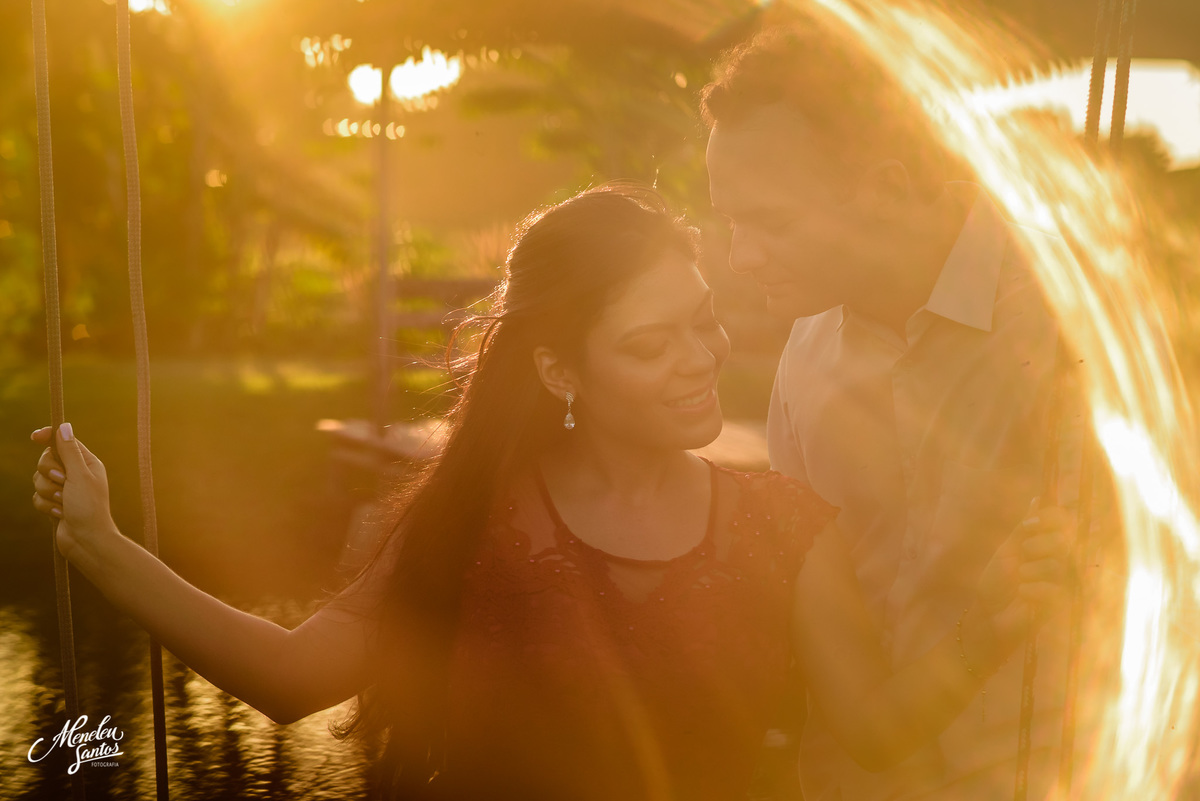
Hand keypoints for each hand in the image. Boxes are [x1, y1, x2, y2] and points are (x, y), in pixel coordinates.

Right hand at [30, 423, 116, 558]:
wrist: (86, 540)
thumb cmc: (88, 507)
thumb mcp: (80, 475)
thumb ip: (69, 452)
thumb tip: (64, 427)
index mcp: (87, 463)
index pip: (64, 442)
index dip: (49, 437)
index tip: (35, 436)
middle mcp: (75, 473)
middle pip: (46, 460)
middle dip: (49, 472)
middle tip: (63, 482)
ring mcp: (63, 489)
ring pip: (38, 479)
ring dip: (48, 492)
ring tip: (64, 503)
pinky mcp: (54, 502)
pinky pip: (37, 496)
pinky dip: (46, 506)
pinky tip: (60, 514)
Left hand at [974, 500, 1073, 659]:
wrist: (988, 612)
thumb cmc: (998, 581)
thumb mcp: (1008, 549)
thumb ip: (1025, 527)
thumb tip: (1039, 500)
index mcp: (1051, 545)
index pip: (1066, 522)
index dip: (1050, 519)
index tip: (1027, 526)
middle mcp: (1064, 562)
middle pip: (1064, 540)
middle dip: (1035, 545)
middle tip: (1022, 557)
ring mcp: (1067, 583)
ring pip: (1057, 564)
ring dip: (1029, 571)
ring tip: (1020, 581)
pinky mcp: (1064, 605)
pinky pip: (1054, 589)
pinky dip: (1031, 591)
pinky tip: (1023, 596)